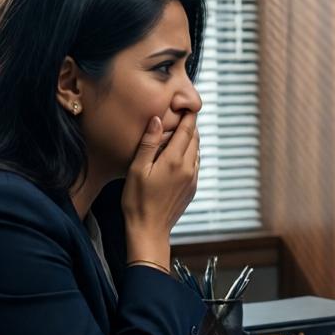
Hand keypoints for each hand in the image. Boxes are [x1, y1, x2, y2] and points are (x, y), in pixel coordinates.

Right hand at [122, 113, 199, 265]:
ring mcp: (192, 179)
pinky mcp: (192, 188)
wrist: (150, 230)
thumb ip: (148, 143)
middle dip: (191, 125)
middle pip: (195, 139)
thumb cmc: (137, 200)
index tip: (187, 104)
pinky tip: (180, 153)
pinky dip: (190, 153)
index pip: (187, 131)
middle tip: (184, 113)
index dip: (189, 116)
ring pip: (197, 151)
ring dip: (191, 139)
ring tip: (181, 130)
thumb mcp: (137, 169)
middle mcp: (188, 168)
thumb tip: (158, 119)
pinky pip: (195, 164)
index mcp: (174, 161)